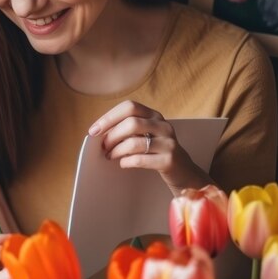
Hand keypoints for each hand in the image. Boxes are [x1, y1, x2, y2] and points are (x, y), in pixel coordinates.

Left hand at [88, 100, 211, 194]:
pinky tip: (123, 163)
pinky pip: (140, 159)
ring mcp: (168, 142)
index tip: (94, 131)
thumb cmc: (156, 152)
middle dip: (112, 136)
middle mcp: (163, 125)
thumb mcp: (146, 134)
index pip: (129, 107)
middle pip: (131, 123)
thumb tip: (98, 132)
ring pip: (134, 142)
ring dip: (116, 150)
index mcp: (154, 115)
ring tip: (110, 156)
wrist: (183, 171)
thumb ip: (127, 129)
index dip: (109, 117)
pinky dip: (126, 161)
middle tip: (103, 147)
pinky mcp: (169, 160)